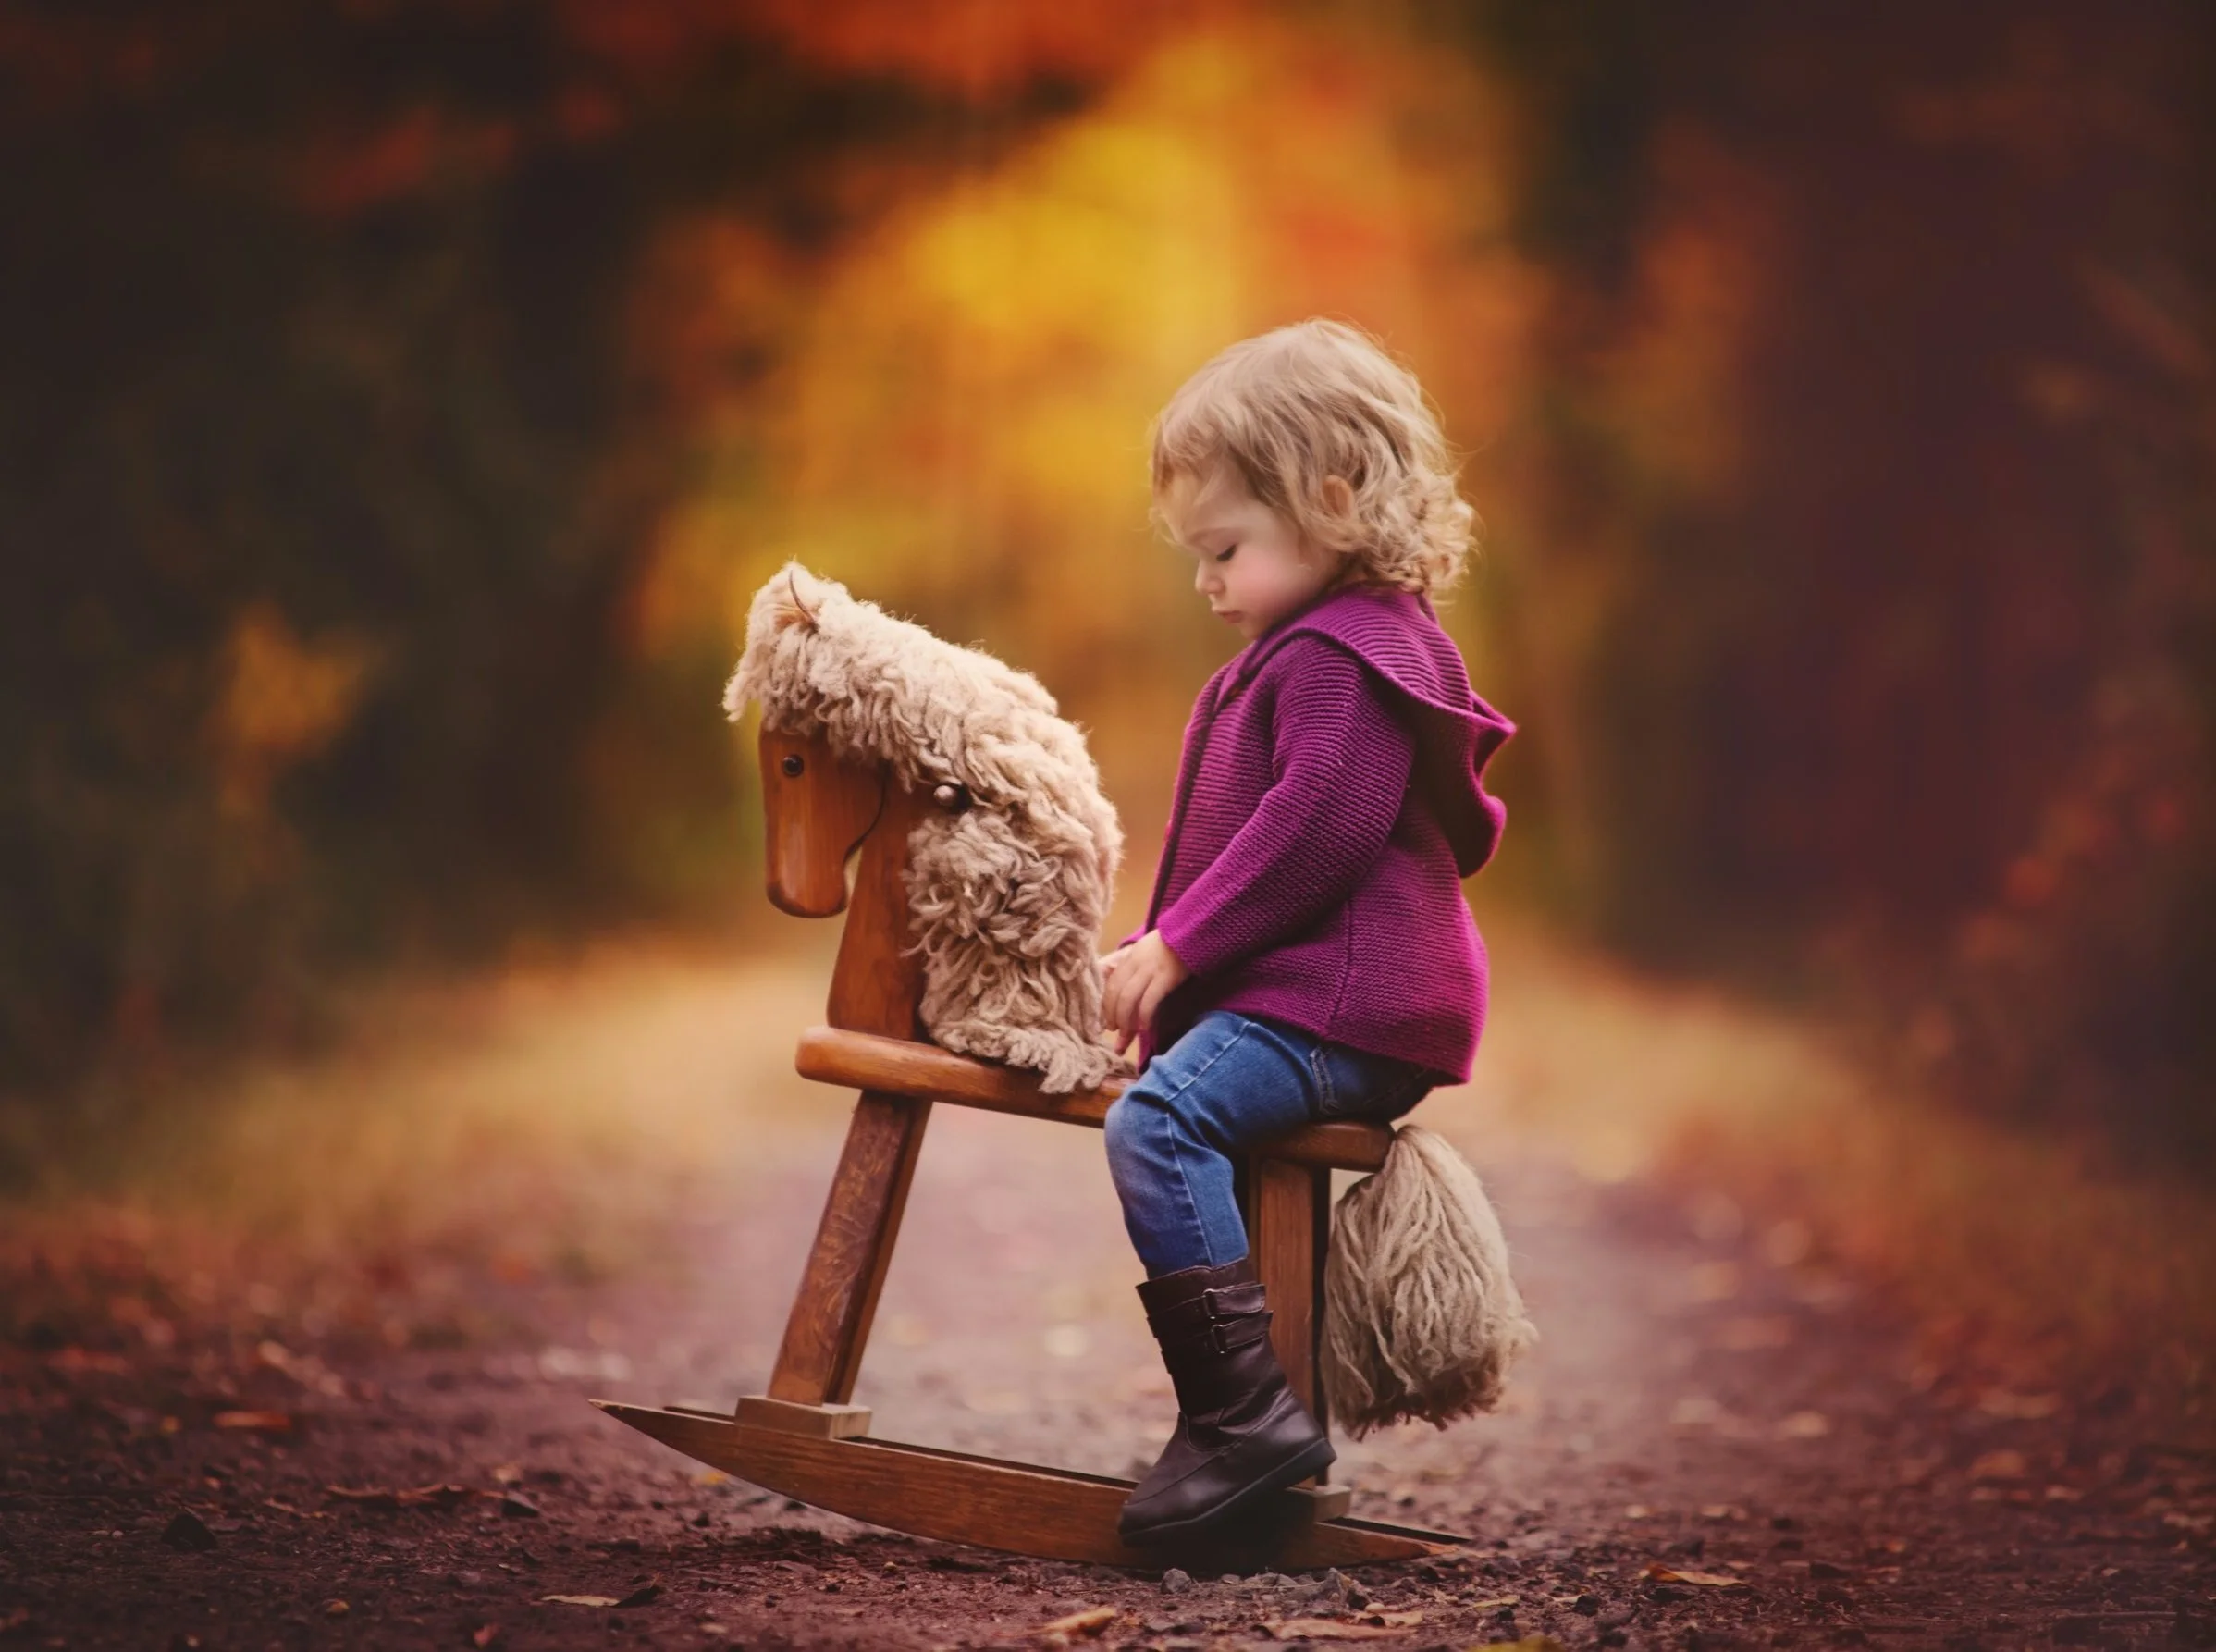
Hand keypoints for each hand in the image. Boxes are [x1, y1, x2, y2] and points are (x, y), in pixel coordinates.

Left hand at [1100, 930, 1189, 1051]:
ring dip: (1125, 1020)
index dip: (1106, 1005)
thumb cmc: (1170, 945)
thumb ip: (1131, 966)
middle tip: (1113, 1032)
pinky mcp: (1166, 977)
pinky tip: (1144, 1027)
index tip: (1106, 1020)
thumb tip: (1114, 983)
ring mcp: (1150, 970)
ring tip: (1126, 1035)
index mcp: (1129, 959)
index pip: (1110, 984)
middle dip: (1112, 1016)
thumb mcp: (1144, 951)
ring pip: (1128, 998)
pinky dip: (1144, 1016)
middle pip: (1116, 993)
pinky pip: (1149, 1000)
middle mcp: (1135, 964)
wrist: (1193, 933)